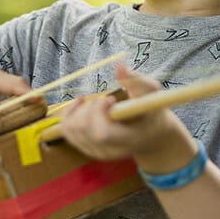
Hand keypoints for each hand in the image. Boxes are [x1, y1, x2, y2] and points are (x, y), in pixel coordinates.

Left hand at [60, 64, 196, 169]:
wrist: (151, 134)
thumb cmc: (152, 110)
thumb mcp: (151, 93)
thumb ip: (136, 80)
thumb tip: (120, 66)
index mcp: (129, 139)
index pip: (102, 133)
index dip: (98, 113)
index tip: (110, 99)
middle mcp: (110, 151)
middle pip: (83, 130)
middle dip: (88, 108)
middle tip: (104, 99)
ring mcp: (97, 152)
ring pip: (71, 130)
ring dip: (77, 110)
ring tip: (95, 102)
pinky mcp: (87, 148)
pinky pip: (68, 132)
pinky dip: (70, 115)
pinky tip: (82, 105)